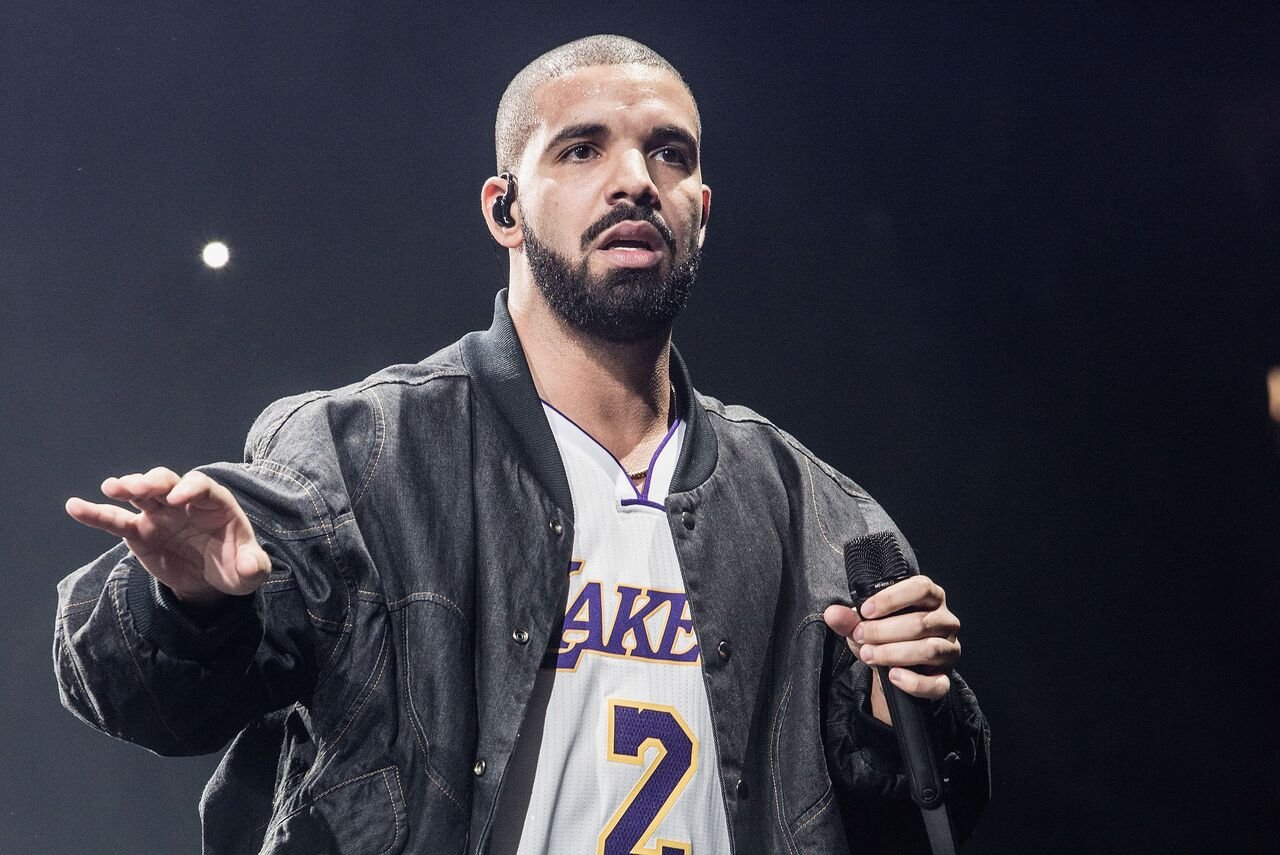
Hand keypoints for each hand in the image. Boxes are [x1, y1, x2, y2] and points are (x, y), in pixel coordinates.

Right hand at [66, 467, 270, 605]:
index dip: (191, 489)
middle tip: (140, 489)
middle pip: (168, 483)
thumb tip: (252, 566)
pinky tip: (75, 507)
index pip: (203, 487)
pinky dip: (96, 513)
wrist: (211, 581)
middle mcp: (184, 502)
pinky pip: (115, 520)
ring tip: (112, 487)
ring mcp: (159, 514)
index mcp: (215, 504)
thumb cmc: (234, 567)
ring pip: (140, 494)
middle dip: (154, 482)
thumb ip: (253, 566)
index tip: (179, 498)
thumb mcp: (250, 572)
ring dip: (127, 487)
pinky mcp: (139, 531)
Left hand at [823, 575, 960, 719]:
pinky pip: (937, 683)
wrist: (890, 667)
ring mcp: (949, 650)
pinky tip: (893, 676)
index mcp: (930, 597)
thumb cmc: (882, 635)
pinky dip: (914, 682)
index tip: (865, 611)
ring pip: (930, 649)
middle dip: (884, 631)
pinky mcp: (945, 677)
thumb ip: (849, 618)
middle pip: (921, 622)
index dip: (892, 598)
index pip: (921, 588)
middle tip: (860, 636)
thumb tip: (832, 614)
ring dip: (894, 653)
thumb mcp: (863, 624)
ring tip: (868, 654)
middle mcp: (945, 621)